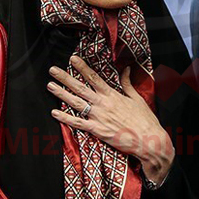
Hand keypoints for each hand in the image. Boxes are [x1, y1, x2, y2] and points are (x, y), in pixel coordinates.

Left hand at [47, 55, 174, 184]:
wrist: (148, 139)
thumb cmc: (145, 119)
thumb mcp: (137, 98)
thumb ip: (127, 84)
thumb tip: (126, 69)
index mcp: (113, 95)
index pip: (94, 78)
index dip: (82, 68)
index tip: (72, 59)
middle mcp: (103, 104)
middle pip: (80, 88)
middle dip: (65, 78)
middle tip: (53, 70)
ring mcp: (98, 117)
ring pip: (76, 103)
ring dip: (61, 94)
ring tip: (50, 86)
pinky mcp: (97, 130)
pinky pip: (77, 123)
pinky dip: (65, 118)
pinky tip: (55, 113)